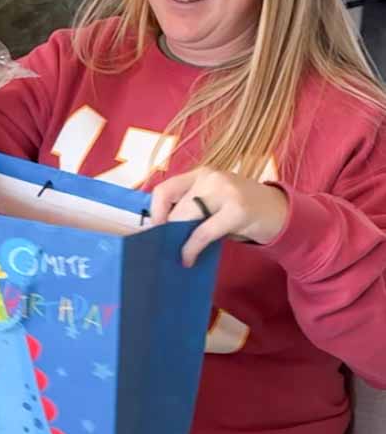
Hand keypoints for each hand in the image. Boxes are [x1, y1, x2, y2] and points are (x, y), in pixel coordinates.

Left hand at [148, 167, 288, 267]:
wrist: (280, 212)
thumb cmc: (240, 209)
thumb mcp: (214, 202)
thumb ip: (191, 208)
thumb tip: (161, 231)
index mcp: (201, 174)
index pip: (165, 189)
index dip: (155, 212)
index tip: (154, 232)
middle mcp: (211, 178)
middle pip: (175, 206)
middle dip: (166, 230)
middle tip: (163, 249)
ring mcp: (225, 192)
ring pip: (186, 217)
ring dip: (177, 239)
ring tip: (176, 254)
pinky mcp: (237, 211)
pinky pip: (203, 232)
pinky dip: (192, 248)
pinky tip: (189, 259)